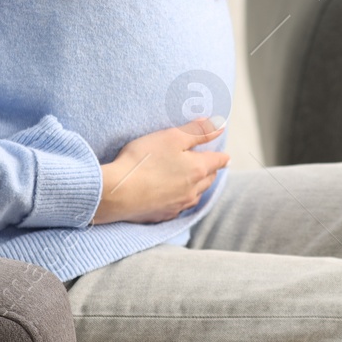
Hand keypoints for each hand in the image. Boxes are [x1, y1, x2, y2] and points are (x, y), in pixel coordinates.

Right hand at [91, 117, 229, 224]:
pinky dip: (181, 199)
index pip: (218, 161)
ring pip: (196, 195)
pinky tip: (174, 197)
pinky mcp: (163, 216)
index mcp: (198, 169)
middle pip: (209, 179)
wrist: (116, 193)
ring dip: (198, 186)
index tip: (225, 156)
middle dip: (210, 170)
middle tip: (209, 165)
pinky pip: (180, 208)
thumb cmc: (143, 160)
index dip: (221, 156)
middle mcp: (192, 190)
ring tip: (194, 180)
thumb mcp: (172, 137)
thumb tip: (221, 125)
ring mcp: (178, 205)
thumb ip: (198, 131)